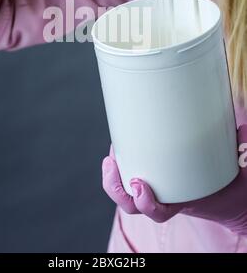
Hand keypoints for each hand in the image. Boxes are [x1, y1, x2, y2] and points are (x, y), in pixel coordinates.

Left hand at [102, 125, 246, 234]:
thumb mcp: (241, 173)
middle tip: (111, 162)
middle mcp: (166, 196)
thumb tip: (243, 131)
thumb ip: (243, 154)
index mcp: (183, 201)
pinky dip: (120, 161)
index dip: (145, 203)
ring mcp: (157, 186)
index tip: (139, 185)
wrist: (230, 196)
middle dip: (115, 186)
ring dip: (112, 174)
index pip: (158, 212)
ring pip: (124, 191)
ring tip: (110, 152)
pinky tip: (118, 143)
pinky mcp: (154, 172)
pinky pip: (129, 173)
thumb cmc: (232, 185)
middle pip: (130, 204)